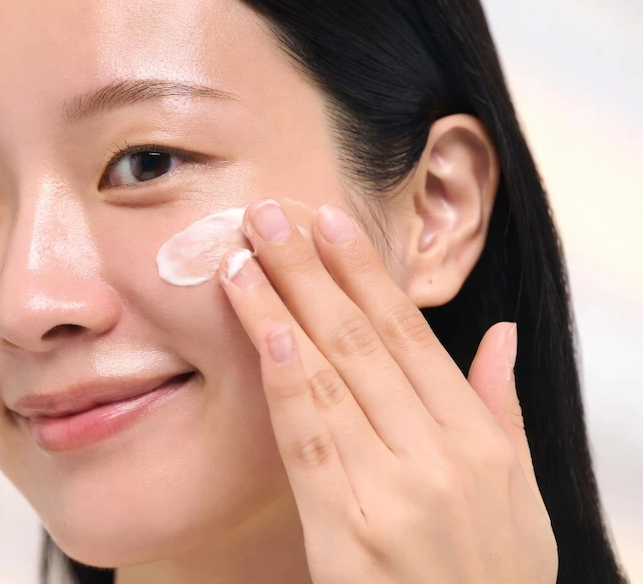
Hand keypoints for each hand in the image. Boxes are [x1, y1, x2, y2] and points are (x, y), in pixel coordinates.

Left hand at [217, 198, 556, 582]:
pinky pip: (313, 445)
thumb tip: (500, 335)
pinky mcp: (348, 533)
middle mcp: (436, 452)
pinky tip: (267, 336)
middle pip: (361, 341)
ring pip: (330, 378)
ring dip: (282, 310)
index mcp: (476, 436)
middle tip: (270, 215)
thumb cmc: (494, 573)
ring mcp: (393, 490)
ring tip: (245, 258)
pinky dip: (290, 386)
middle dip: (310, 271)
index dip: (365, 273)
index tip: (329, 223)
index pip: (408, 333)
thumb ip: (499, 407)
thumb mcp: (519, 490)